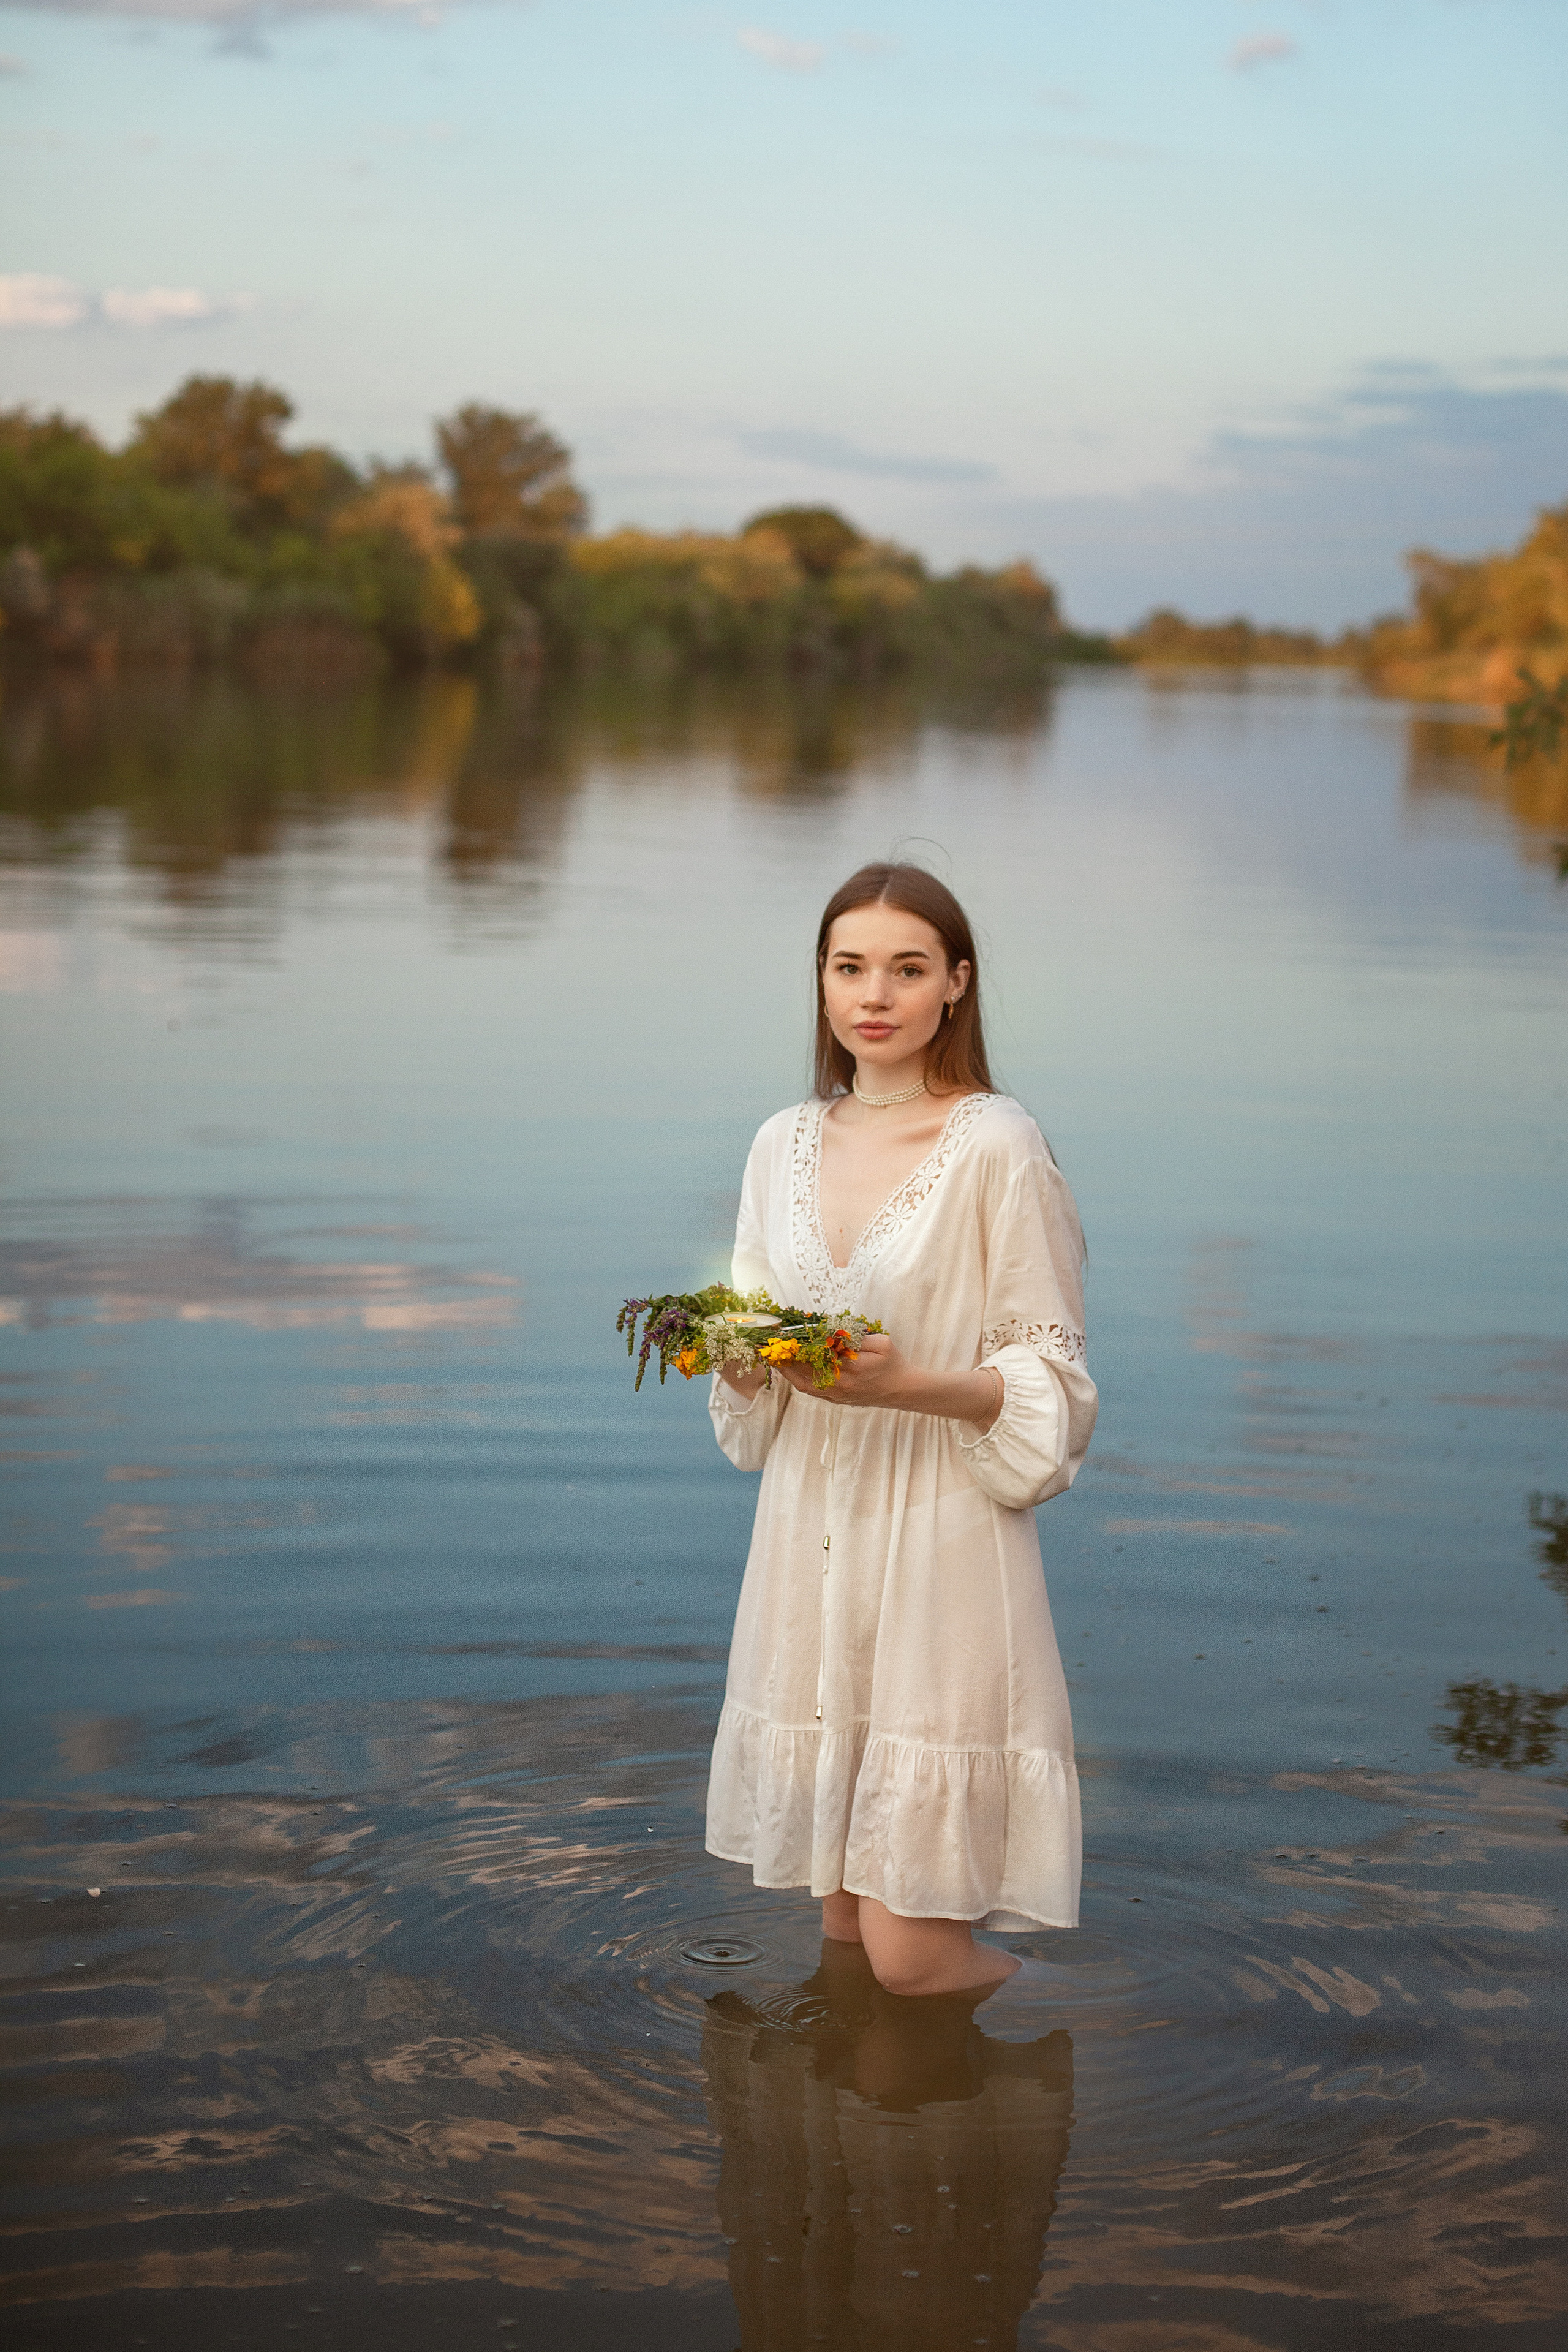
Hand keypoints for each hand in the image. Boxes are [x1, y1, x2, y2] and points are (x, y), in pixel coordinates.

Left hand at [770, 1332, 911, 1408]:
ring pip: (804, 1382)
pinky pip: (810, 1391)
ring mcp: (836, 1394)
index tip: (788, 1333)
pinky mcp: (836, 1400)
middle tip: (773, 1342)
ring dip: (787, 1369)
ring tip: (773, 1357)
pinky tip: (787, 1370)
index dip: (802, 1342)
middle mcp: (841, 1383)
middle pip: (806, 1368)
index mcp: (852, 1367)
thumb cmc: (893, 1363)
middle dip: (789, 1354)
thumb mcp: (881, 1344)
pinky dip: (796, 1380)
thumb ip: (857, 1338)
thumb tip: (833, 1333)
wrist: (902, 1390)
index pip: (820, 1353)